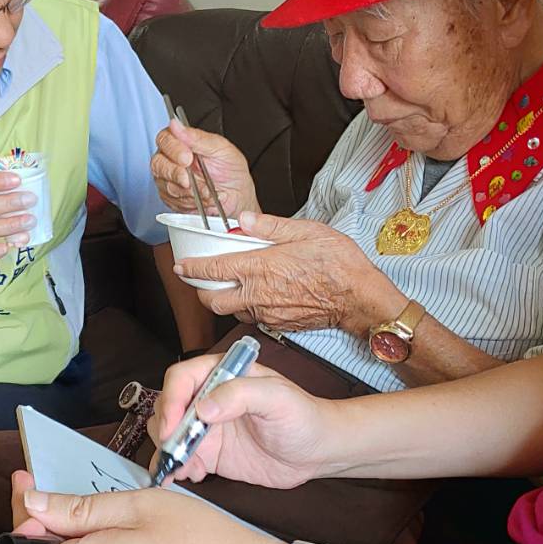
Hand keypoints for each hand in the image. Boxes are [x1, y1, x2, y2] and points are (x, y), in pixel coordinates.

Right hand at [148, 356, 344, 487]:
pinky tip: (191, 476)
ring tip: (183, 469)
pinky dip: (178, 469)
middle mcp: (210, 399)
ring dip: (169, 452)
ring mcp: (208, 428)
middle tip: (176, 452)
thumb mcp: (277, 398)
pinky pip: (183, 460)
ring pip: (170, 435)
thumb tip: (204, 408)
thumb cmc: (303, 416)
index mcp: (223, 375)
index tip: (172, 426)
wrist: (317, 451)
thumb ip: (241, 395)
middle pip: (169, 407)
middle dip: (165, 430)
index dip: (171, 401)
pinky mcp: (211, 455)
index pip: (182, 379)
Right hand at [151, 120, 257, 219]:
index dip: (173, 148)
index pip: (165, 139)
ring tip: (205, 189)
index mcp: (182, 142)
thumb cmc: (230, 170)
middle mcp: (171, 160)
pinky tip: (201, 198)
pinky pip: (172, 200)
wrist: (237, 195)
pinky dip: (189, 200)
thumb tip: (177, 125)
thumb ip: (198, 138)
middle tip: (189, 178)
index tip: (187, 157)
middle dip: (174, 172)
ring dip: (187, 190)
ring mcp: (169, 180)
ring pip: (165, 184)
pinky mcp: (171, 198)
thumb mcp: (221, 149)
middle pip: (158, 163)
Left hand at [177, 212, 400, 332]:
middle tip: (201, 279)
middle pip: (212, 300)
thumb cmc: (339, 263)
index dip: (192, 268)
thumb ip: (269, 226)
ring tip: (228, 285)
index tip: (182, 264)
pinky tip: (255, 295)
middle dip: (201, 290)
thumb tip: (243, 219)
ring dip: (224, 300)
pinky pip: (252, 318)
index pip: (212, 269)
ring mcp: (267, 313)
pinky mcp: (278, 324)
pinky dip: (245, 308)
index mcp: (260, 267)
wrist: (360, 298)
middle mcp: (258, 294)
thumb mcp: (305, 230)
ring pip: (231, 311)